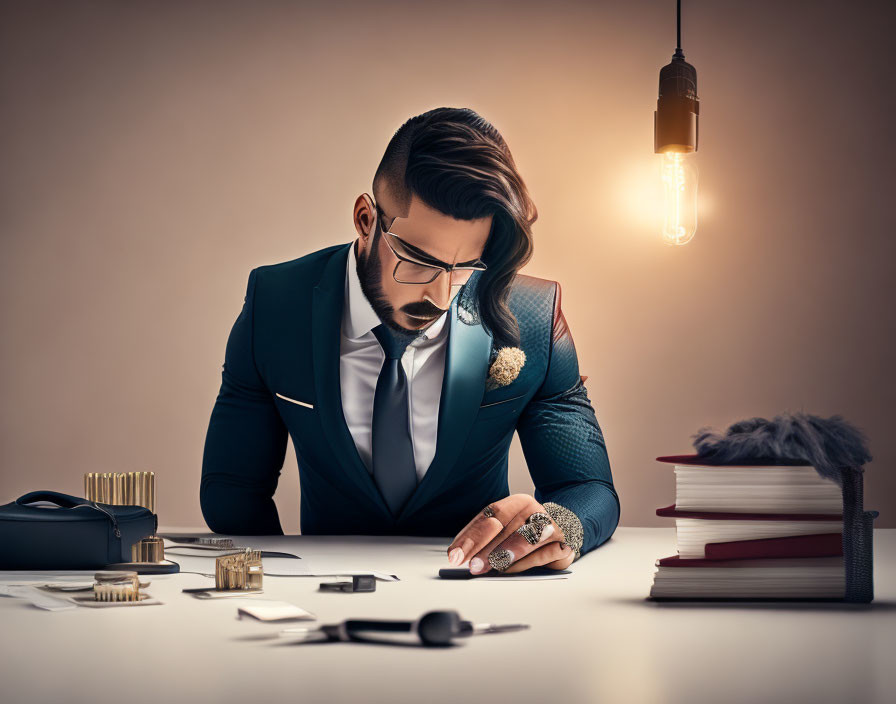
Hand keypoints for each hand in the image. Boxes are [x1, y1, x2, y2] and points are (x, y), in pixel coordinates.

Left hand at [445, 494, 574, 573]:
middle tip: (471, 564)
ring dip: (505, 554)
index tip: (456, 553)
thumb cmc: (530, 533)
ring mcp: (551, 527)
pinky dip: (523, 564)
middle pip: (506, 527)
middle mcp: (535, 510)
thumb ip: (487, 540)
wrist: (567, 532)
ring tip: (490, 566)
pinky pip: (541, 555)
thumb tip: (461, 556)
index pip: (491, 515)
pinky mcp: (564, 545)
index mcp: (519, 502)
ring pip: (525, 538)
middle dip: (485, 548)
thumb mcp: (508, 530)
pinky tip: (509, 570)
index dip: (472, 534)